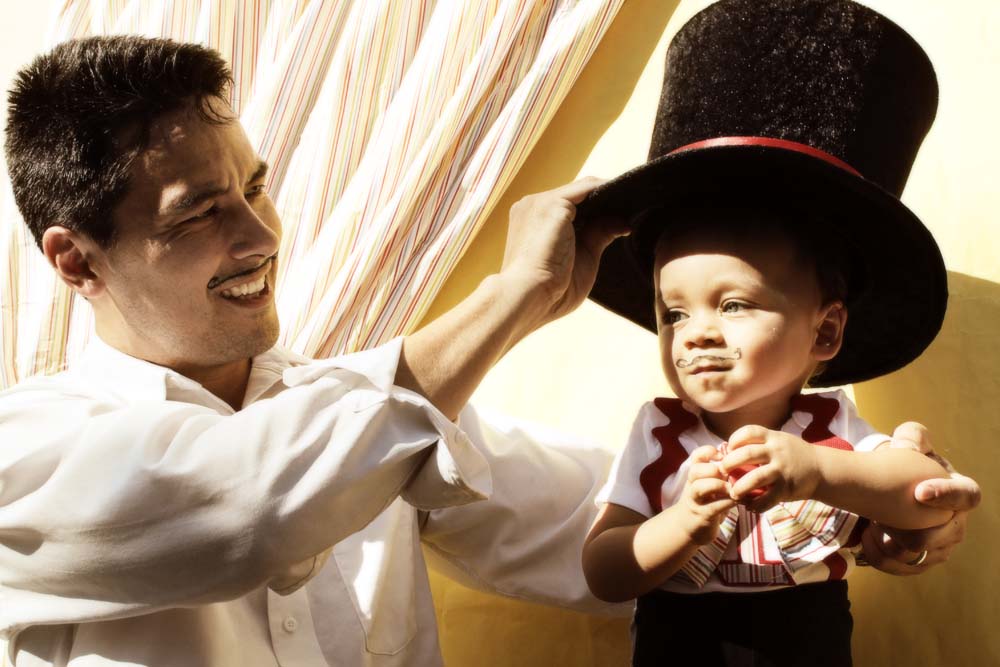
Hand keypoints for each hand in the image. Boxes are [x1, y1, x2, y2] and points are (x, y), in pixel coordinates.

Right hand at [499, 178, 627, 330]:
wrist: (527, 299)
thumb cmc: (550, 292)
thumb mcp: (583, 260)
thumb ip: (599, 236)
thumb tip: (624, 223)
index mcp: (532, 222)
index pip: (569, 207)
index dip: (597, 210)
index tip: (623, 215)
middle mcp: (532, 206)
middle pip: (577, 196)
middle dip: (605, 201)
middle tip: (636, 206)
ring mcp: (540, 202)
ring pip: (584, 189)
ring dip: (610, 193)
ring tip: (636, 201)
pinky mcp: (553, 203)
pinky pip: (589, 188)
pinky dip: (609, 190)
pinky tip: (628, 196)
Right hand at [679, 445, 736, 544]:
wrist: (687, 527)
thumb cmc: (705, 503)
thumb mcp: (710, 485)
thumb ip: (721, 474)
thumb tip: (741, 459)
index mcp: (695, 475)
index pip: (696, 456)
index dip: (708, 451)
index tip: (722, 455)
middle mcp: (691, 486)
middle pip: (696, 470)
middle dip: (714, 470)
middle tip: (730, 475)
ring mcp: (695, 501)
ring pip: (699, 486)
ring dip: (719, 485)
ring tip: (732, 489)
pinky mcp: (702, 516)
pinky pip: (713, 507)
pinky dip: (727, 502)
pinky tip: (736, 501)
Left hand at [719, 426, 819, 511]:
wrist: (822, 469)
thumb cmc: (793, 454)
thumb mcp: (779, 440)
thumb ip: (759, 443)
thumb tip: (729, 449)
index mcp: (773, 438)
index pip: (749, 432)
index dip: (734, 439)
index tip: (728, 449)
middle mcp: (777, 451)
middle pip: (746, 454)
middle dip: (729, 463)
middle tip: (722, 471)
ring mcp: (782, 470)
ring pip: (755, 478)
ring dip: (739, 487)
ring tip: (733, 493)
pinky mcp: (787, 488)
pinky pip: (768, 498)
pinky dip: (756, 504)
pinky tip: (750, 506)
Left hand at [862, 422, 980, 574]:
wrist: (888, 490)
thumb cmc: (902, 467)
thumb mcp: (906, 447)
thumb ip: (912, 437)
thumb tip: (911, 437)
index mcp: (959, 491)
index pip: (968, 495)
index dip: (947, 495)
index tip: (919, 492)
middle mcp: (956, 523)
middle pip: (942, 536)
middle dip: (909, 530)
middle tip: (881, 518)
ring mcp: (941, 546)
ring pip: (920, 556)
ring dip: (891, 545)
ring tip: (870, 527)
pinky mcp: (921, 562)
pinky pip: (905, 568)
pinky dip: (882, 558)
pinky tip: (866, 540)